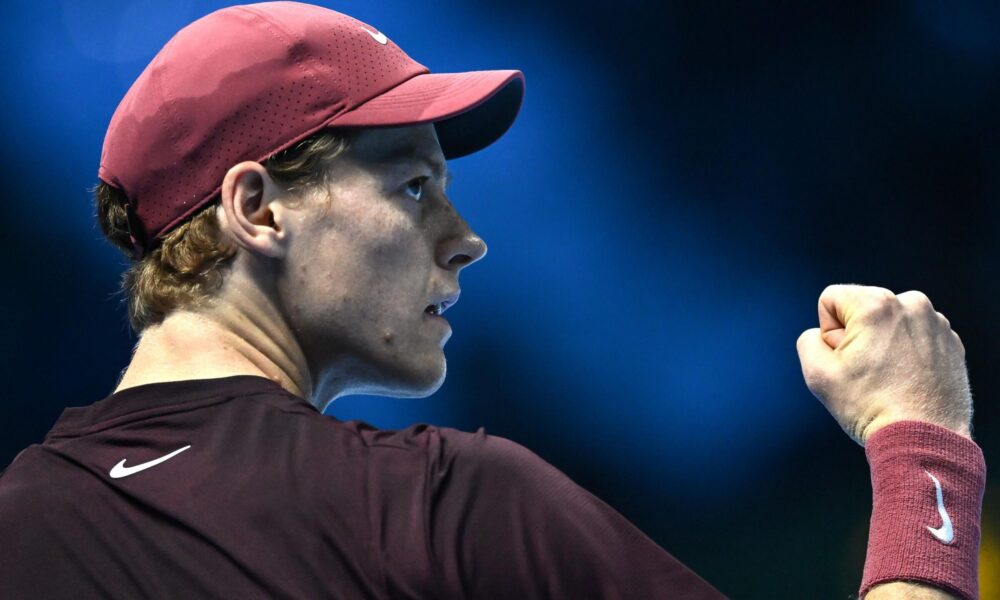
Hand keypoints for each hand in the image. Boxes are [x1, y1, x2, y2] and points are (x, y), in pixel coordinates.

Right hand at [795, 284, 972, 444]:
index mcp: (876, 304)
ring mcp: (936, 323)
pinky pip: (915, 337)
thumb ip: (808, 341)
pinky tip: (906, 381)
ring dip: (882, 345)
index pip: (831, 299)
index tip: (844, 359)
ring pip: (890, 323)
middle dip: (857, 337)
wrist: (923, 440)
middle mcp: (911, 304)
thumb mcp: (817, 374)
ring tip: (888, 379)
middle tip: (865, 373)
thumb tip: (821, 335)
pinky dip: (907, 354)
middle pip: (862, 309)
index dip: (828, 332)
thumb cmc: (872, 408)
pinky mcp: (950, 343)